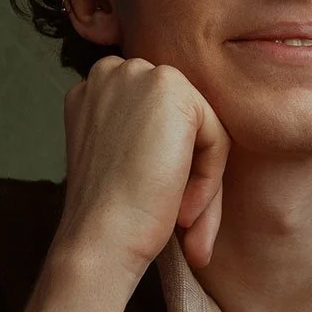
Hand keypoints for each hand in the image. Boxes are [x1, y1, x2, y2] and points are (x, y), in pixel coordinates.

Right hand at [56, 55, 229, 283]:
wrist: (100, 240)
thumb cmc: (110, 216)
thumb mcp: (123, 161)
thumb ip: (148, 135)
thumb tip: (192, 142)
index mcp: (94, 91)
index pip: (158, 122)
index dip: (169, 169)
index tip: (164, 210)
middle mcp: (111, 71)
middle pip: (183, 122)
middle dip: (191, 174)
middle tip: (183, 222)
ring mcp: (138, 74)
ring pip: (202, 130)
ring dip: (202, 182)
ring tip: (183, 221)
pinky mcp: (170, 89)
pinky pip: (216, 136)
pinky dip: (210, 179)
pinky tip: (183, 210)